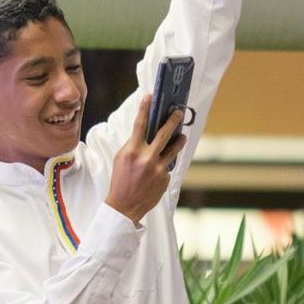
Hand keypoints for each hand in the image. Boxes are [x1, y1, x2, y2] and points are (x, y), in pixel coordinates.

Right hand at [105, 94, 187, 223]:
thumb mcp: (120, 159)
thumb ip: (133, 145)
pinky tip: (156, 172)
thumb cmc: (120, 180)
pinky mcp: (165, 179)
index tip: (150, 96)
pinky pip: (167, 167)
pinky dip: (163, 166)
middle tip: (178, 111)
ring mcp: (158, 169)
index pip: (140, 124)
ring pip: (174, 149)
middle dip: (172, 120)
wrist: (124, 206)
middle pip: (164, 133)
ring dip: (179, 140)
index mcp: (132, 151)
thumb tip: (146, 133)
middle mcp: (146, 158)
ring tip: (182, 136)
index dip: (145, 108)